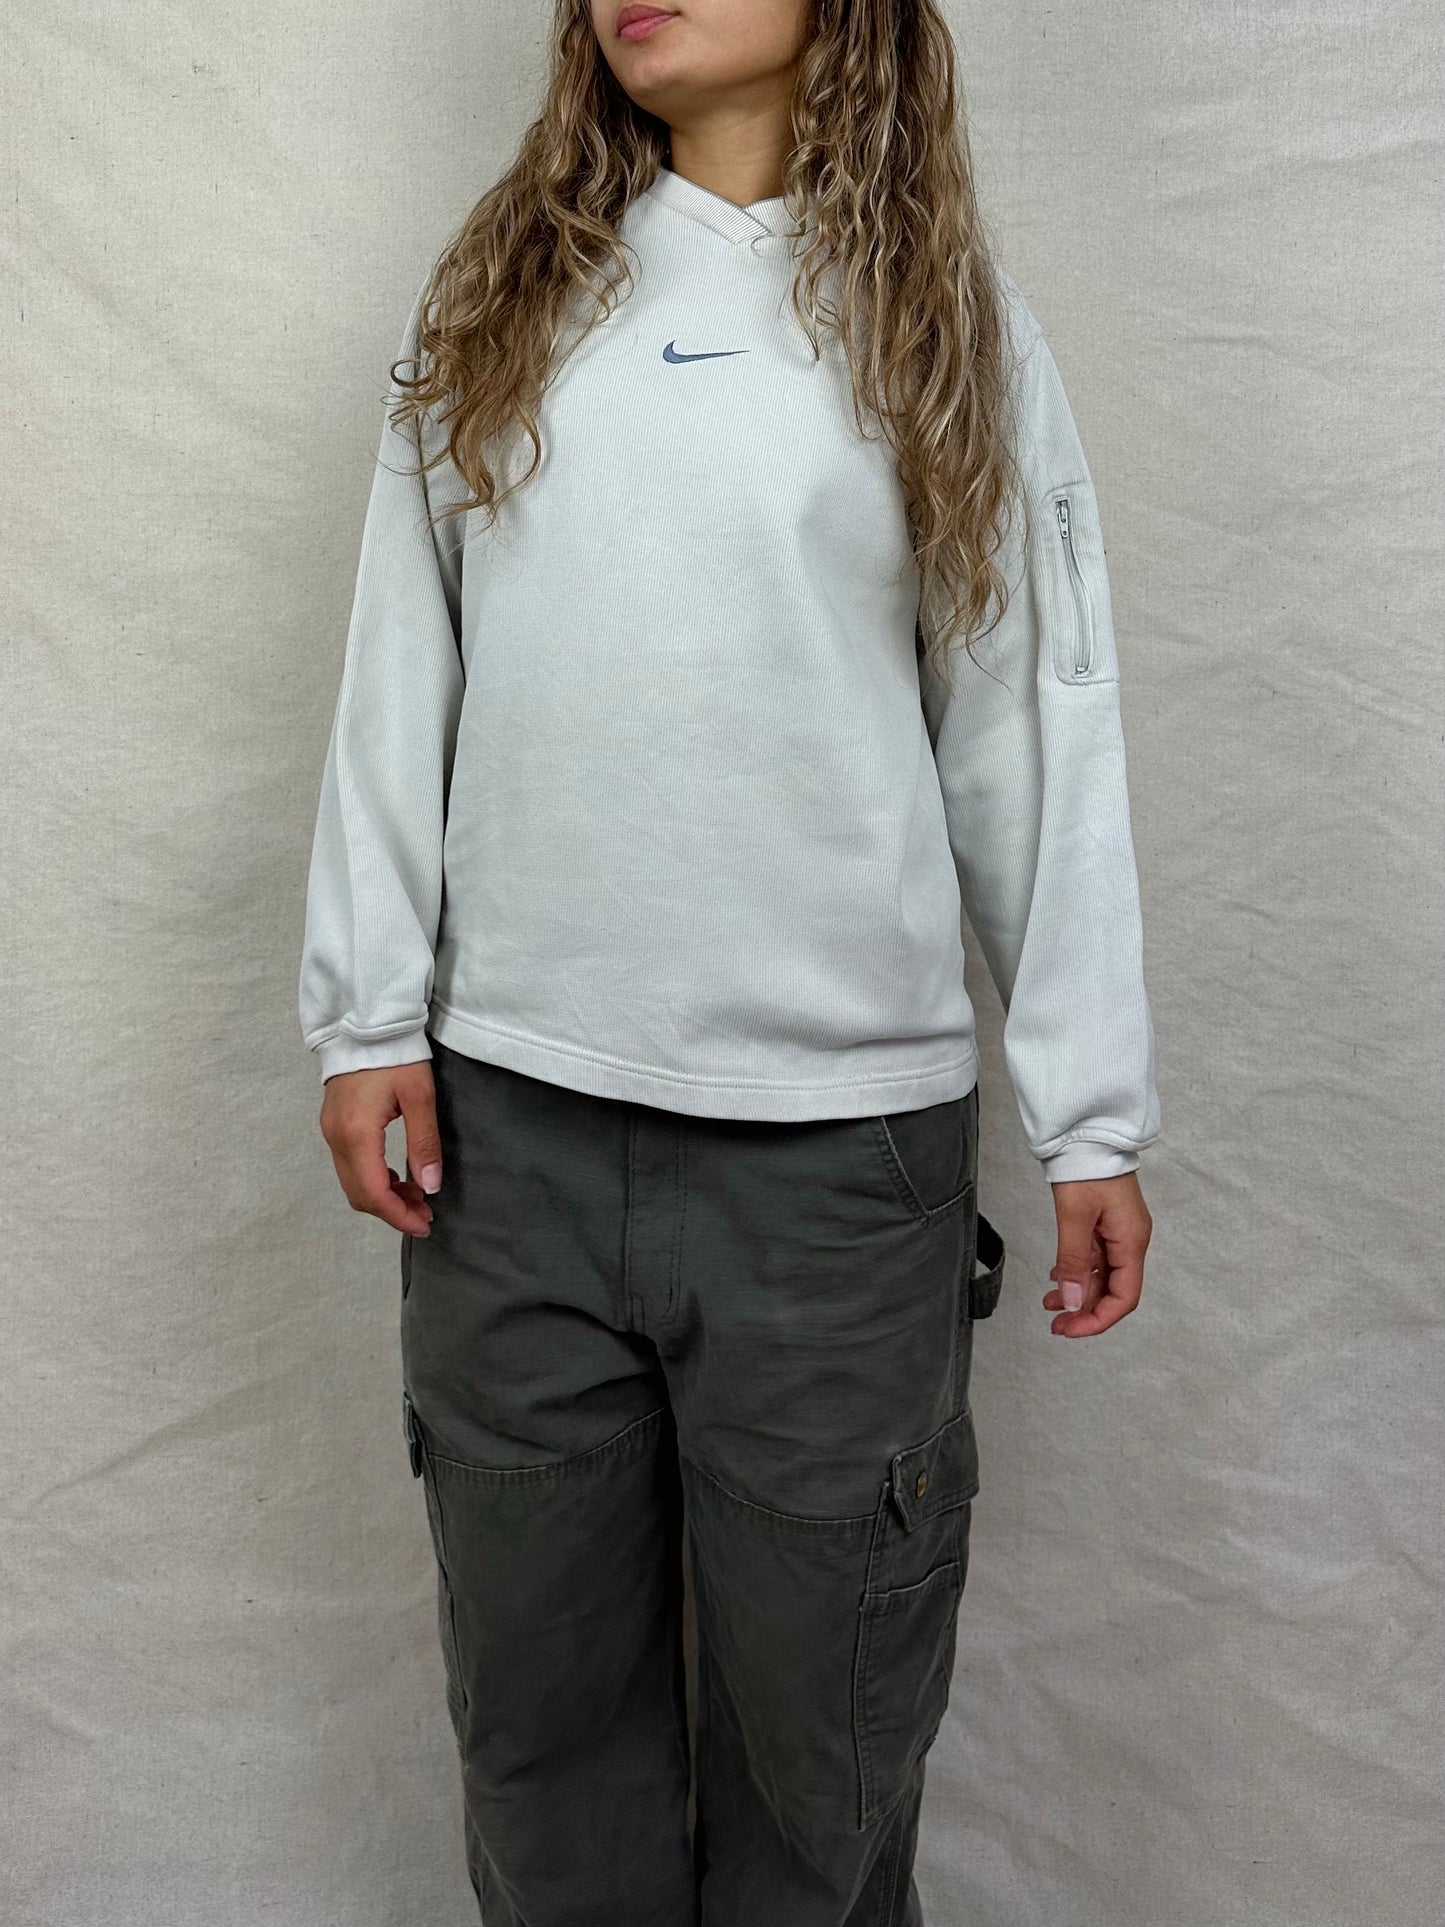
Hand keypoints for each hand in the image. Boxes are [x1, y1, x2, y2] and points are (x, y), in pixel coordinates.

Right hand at [318, 1060, 442, 1236]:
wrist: (366, 1023)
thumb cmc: (396, 1055)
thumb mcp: (420, 1097)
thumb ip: (424, 1143)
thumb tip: (430, 1187)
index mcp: (356, 1134)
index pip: (374, 1193)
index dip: (399, 1216)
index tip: (425, 1225)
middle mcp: (336, 1138)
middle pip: (359, 1194)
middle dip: (392, 1211)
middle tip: (426, 1214)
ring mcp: (331, 1132)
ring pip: (353, 1183)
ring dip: (384, 1197)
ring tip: (418, 1196)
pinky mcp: (334, 1125)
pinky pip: (350, 1167)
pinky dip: (374, 1180)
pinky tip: (399, 1177)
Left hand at [1044, 1171, 1151, 1336]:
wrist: (1088, 1133)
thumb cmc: (1087, 1168)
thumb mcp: (1074, 1216)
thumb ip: (1073, 1262)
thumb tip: (1072, 1303)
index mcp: (1131, 1242)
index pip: (1125, 1298)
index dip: (1099, 1320)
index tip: (1070, 1329)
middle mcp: (1130, 1241)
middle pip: (1114, 1291)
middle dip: (1085, 1312)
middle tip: (1055, 1325)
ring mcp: (1118, 1233)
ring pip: (1102, 1277)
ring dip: (1078, 1294)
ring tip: (1049, 1304)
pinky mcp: (1106, 1225)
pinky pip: (1095, 1260)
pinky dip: (1076, 1273)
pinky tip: (1055, 1280)